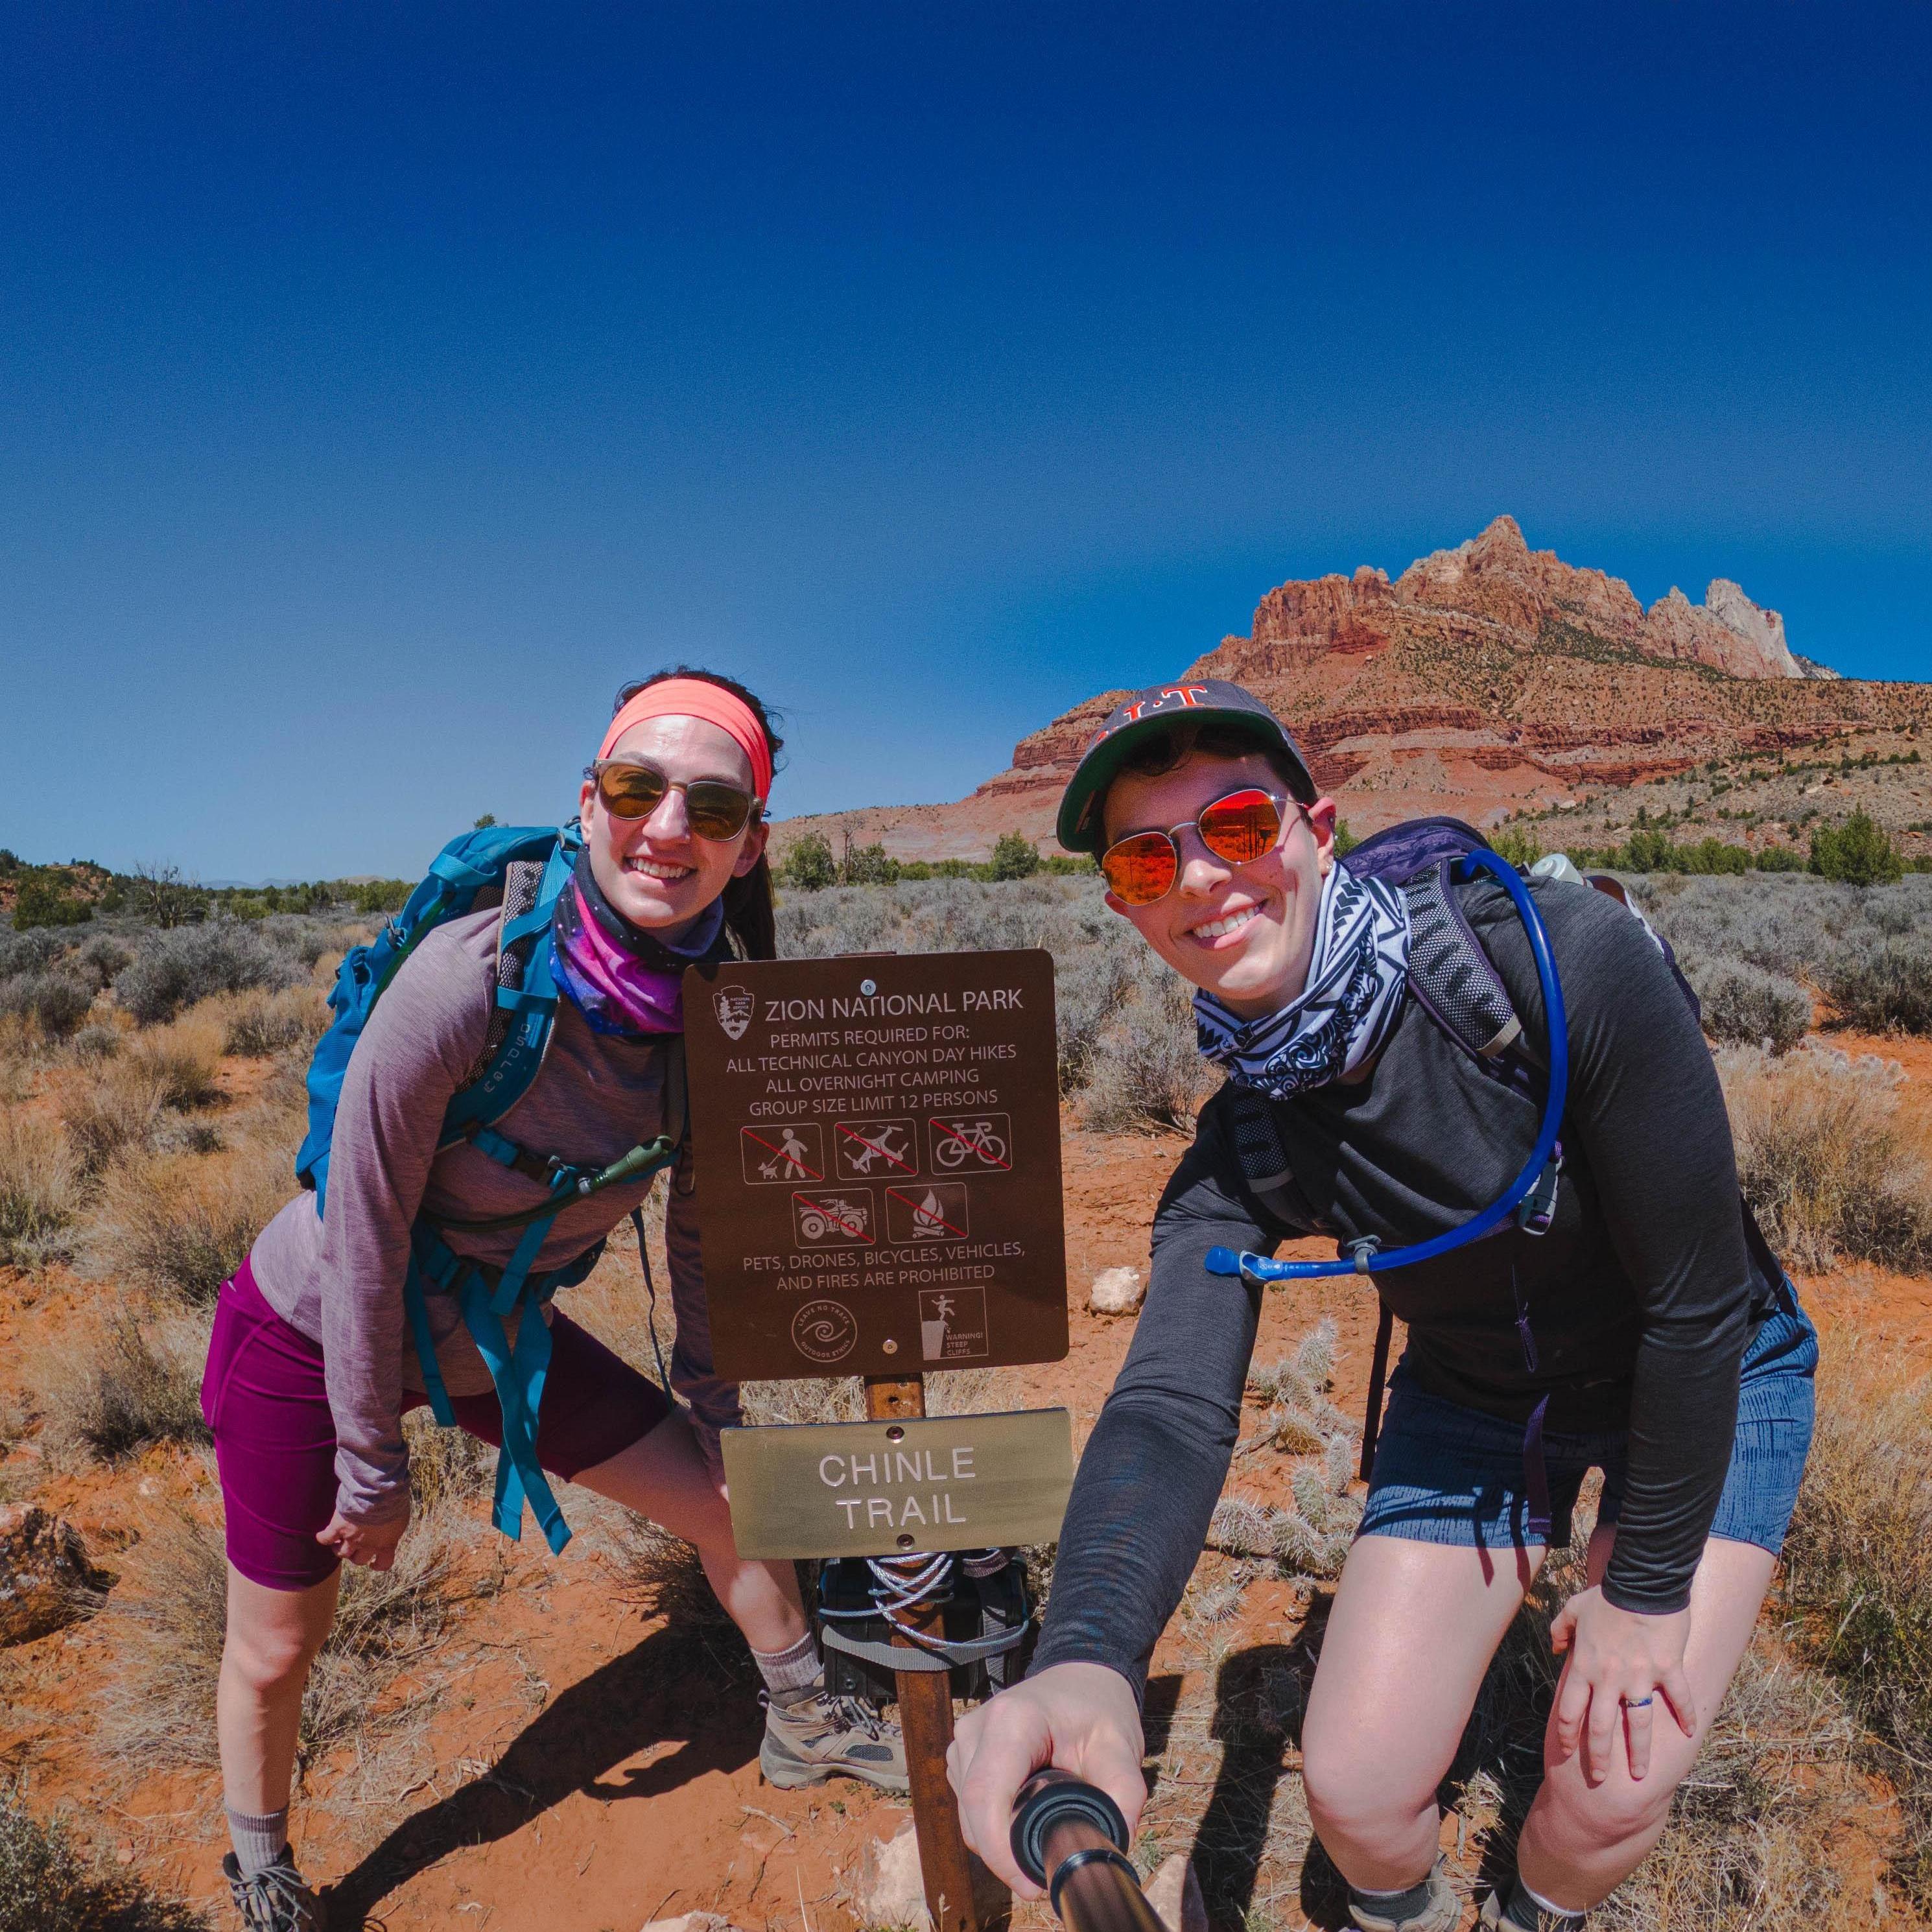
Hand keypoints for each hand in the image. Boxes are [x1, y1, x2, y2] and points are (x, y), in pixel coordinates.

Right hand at [315, 1505, 408, 1571]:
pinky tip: (321, 1536)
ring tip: (337, 1543)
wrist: (379, 1491)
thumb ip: (393, 1528)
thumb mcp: (401, 1518)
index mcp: (387, 1543)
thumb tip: (390, 1528)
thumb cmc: (394, 1500)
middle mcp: (368, 1545)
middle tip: (355, 1546)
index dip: (377, 1564)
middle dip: (357, 1555)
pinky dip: (323, 1538)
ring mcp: (352, 1538)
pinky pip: (326, 1538)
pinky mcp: (338, 1528)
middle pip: (359, 1560)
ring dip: (339, 1549)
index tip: (373, 1563)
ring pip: (342, 1553)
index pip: (384, 1564)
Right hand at [947, 1662, 1144, 1895]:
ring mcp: (964, 1741)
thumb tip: (1113, 1845)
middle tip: (1045, 1875)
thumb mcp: (1121, 1746)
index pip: (986, 1796)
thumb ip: (1123, 1794)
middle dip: (1004, 1856)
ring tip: (1040, 1842)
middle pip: (973, 1813)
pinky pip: (969, 1805)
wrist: (1080, 1675)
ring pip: (967, 1814)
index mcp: (1011, 1721)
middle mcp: (976, 1728)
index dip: (1000, 1850)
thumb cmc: (1098, 1707)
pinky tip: (1024, 1821)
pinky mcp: (963, 1754)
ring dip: (997, 1843)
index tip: (1032, 1882)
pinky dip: (993, 1825)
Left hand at [1549, 1585, 1693, 1783]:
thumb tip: (1555, 1647)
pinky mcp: (1668, 1671)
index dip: (1567, 1734)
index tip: (1567, 1751)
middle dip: (1599, 1757)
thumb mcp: (1573, 1609)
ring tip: (1641, 1776)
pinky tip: (1690, 1733)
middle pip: (1601, 1728)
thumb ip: (1560, 1630)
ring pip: (1639, 1725)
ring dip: (1640, 1753)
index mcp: (1585, 1667)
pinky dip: (1686, 1717)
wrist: (1640, 1583)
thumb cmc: (1606, 1596)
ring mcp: (1640, 1677)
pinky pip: (1679, 1700)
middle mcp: (1610, 1678)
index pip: (1570, 1710)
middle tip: (1600, 1779)